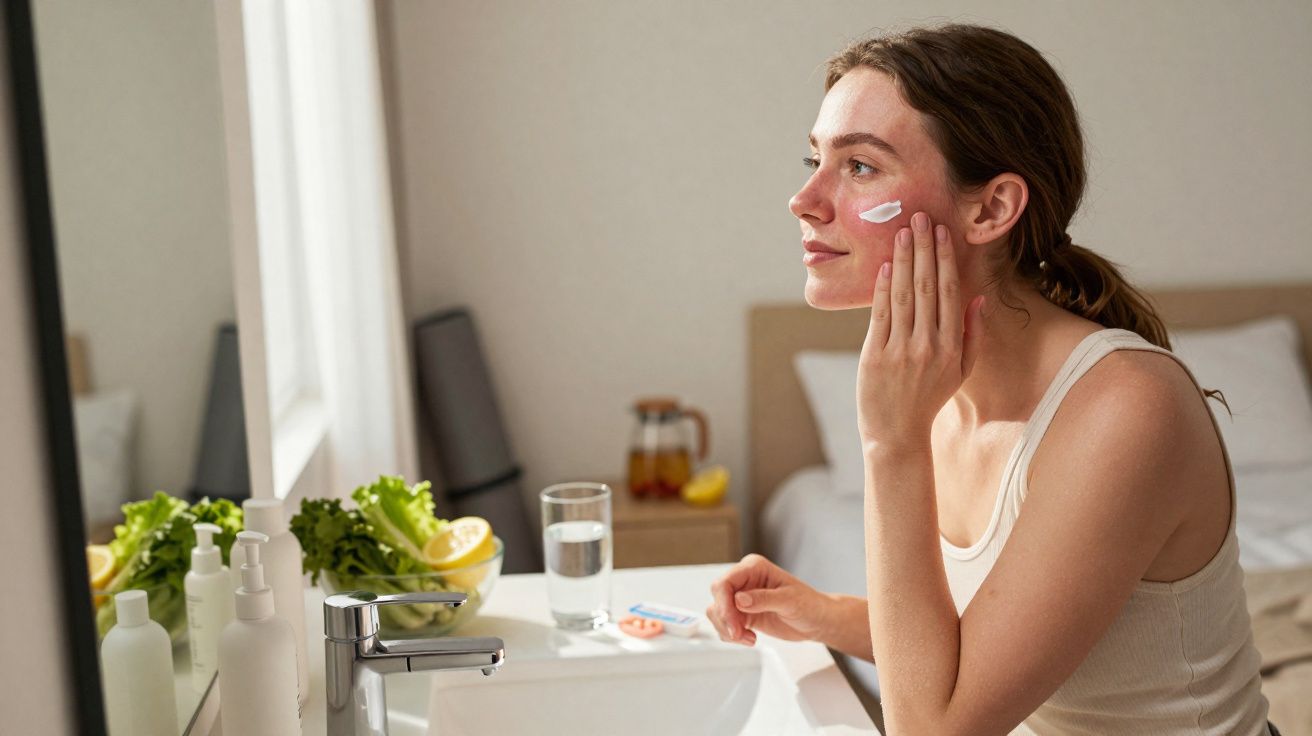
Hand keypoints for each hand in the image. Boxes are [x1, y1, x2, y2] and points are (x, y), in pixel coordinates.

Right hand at [706, 554, 828, 645]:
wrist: (817, 621)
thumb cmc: (809, 605)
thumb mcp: (790, 601)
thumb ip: (764, 598)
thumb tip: (740, 599)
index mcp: (754, 567)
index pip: (726, 582)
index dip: (724, 603)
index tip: (733, 624)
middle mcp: (744, 580)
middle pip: (718, 596)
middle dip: (724, 618)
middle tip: (739, 634)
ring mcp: (742, 597)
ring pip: (717, 612)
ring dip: (727, 629)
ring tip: (748, 638)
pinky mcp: (742, 614)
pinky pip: (724, 624)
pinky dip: (731, 635)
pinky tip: (750, 638)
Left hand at [857, 212, 984, 449]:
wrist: (897, 433)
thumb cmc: (928, 398)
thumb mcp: (960, 371)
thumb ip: (972, 335)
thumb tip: (978, 298)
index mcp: (951, 347)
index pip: (949, 293)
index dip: (946, 260)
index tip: (943, 233)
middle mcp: (928, 346)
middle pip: (926, 287)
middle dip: (924, 249)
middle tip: (921, 218)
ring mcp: (900, 350)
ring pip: (903, 295)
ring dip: (903, 260)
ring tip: (902, 232)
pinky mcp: (875, 356)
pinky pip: (881, 315)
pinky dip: (882, 288)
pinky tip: (884, 265)